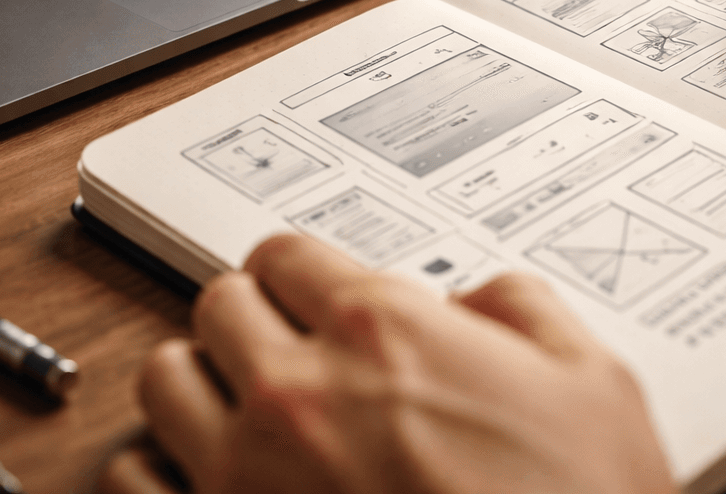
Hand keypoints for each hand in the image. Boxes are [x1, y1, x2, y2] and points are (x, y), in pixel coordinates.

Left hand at [98, 233, 676, 493]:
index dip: (305, 274)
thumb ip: (522, 308)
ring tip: (243, 407)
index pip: (287, 254)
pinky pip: (131, 479)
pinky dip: (163, 470)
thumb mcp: (593, 382)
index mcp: (382, 330)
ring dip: (202, 384)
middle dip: (253, 318)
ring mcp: (244, 474)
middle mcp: (298, 391)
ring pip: (162, 379)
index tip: (314, 296)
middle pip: (217, 303)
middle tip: (287, 346)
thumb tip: (478, 299)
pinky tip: (211, 480)